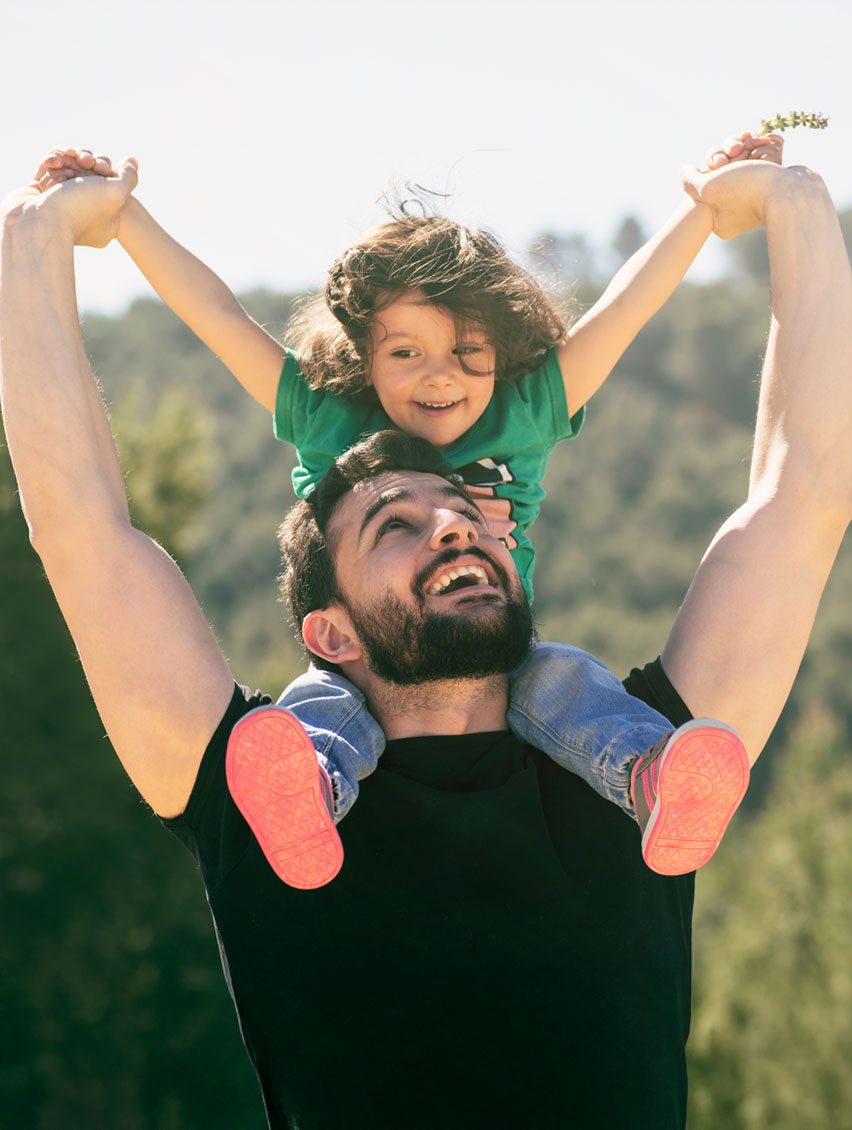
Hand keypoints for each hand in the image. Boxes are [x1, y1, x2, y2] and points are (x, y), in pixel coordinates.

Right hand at [4, 155, 137, 247]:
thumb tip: (133, 162)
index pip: (110, 182)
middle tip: (84, 161)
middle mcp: (83, 208)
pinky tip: (54, 161)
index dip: (106, 167)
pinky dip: (52, 159)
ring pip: (69, 166)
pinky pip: (49, 167)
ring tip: (64, 160)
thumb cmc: (78, 209)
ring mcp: (61, 200)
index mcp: (105, 217)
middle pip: (89, 171)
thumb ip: (129, 176)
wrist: (38, 223)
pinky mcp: (41, 191)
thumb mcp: (116, 193)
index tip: (101, 169)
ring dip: (69, 157)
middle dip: (87, 159)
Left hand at [681, 131, 791, 238]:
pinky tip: (765, 141)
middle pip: (724, 165)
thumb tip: (686, 170)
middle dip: (730, 150)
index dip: (712, 162)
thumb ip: (690, 181)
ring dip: (747, 143)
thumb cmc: (748, 191)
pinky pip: (762, 153)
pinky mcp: (773, 178)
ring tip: (756, 143)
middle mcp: (737, 206)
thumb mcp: (708, 188)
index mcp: (720, 218)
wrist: (793, 193)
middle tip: (738, 152)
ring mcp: (757, 190)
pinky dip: (763, 143)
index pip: (707, 179)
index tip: (720, 164)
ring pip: (743, 156)